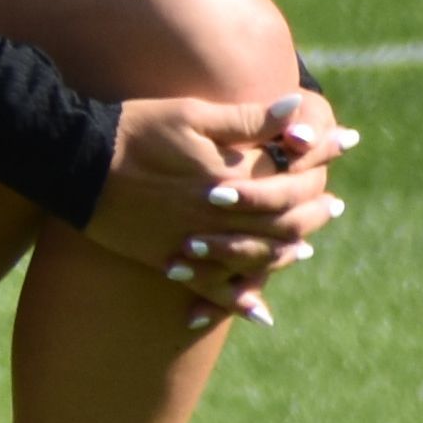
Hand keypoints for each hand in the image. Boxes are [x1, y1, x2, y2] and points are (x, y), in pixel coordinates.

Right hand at [81, 88, 352, 324]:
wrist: (74, 162)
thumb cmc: (132, 130)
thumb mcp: (190, 114)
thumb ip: (246, 119)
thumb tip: (294, 110)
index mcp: (229, 177)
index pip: (290, 176)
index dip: (322, 157)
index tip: (348, 143)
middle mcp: (219, 215)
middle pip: (282, 223)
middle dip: (312, 213)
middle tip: (332, 207)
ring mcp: (194, 242)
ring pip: (255, 259)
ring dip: (284, 256)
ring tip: (303, 250)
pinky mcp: (169, 260)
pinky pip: (212, 289)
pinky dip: (238, 301)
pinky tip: (259, 312)